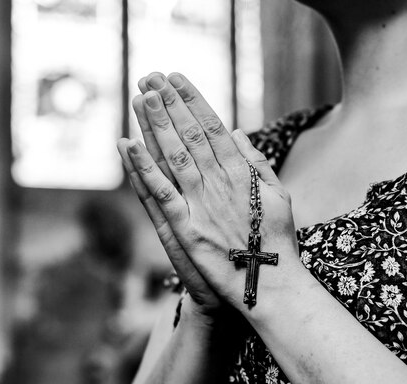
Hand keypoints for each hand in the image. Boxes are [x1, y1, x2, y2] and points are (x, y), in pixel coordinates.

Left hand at [125, 72, 299, 309]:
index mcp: (242, 173)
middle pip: (191, 134)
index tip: (178, 79)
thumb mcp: (278, 196)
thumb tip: (236, 132)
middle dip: (170, 103)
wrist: (268, 283)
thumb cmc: (275, 241)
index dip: (193, 100)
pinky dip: (144, 168)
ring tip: (141, 95)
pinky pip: (161, 194)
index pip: (213, 127)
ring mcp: (201, 204)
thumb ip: (257, 162)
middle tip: (151, 77)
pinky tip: (129, 145)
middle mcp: (220, 182)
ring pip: (175, 155)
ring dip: (156, 124)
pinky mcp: (186, 228)